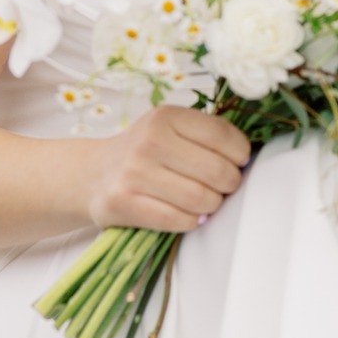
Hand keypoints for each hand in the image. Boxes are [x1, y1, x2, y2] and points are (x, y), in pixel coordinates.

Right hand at [80, 106, 250, 232]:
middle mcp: (149, 142)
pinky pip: (177, 220)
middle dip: (229, 183)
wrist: (92, 174)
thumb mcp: (169, 128)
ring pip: (200, 198)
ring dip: (212, 205)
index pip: (222, 135)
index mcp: (165, 117)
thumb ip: (204, 134)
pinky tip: (189, 214)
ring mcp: (134, 174)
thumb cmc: (144, 151)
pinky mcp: (124, 203)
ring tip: (206, 201)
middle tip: (224, 186)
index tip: (239, 161)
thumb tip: (246, 156)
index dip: (240, 153)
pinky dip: (191, 221)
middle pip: (216, 171)